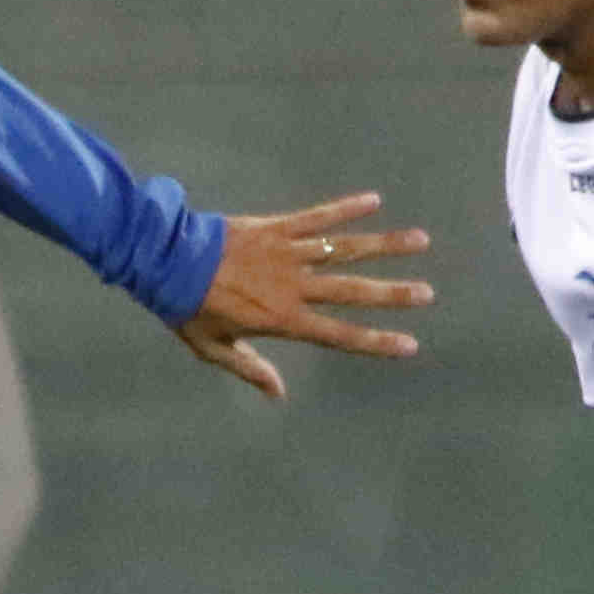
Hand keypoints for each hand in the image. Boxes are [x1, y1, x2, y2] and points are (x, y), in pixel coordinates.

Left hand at [174, 192, 433, 398]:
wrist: (165, 261)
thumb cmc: (187, 309)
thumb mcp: (214, 348)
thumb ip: (250, 369)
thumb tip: (278, 394)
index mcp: (282, 319)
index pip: (339, 335)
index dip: (375, 341)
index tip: (409, 345)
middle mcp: (293, 286)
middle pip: (353, 291)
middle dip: (394, 293)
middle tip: (428, 293)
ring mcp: (288, 253)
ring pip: (345, 249)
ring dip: (384, 244)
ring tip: (421, 239)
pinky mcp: (276, 227)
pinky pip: (317, 217)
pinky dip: (345, 207)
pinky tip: (373, 200)